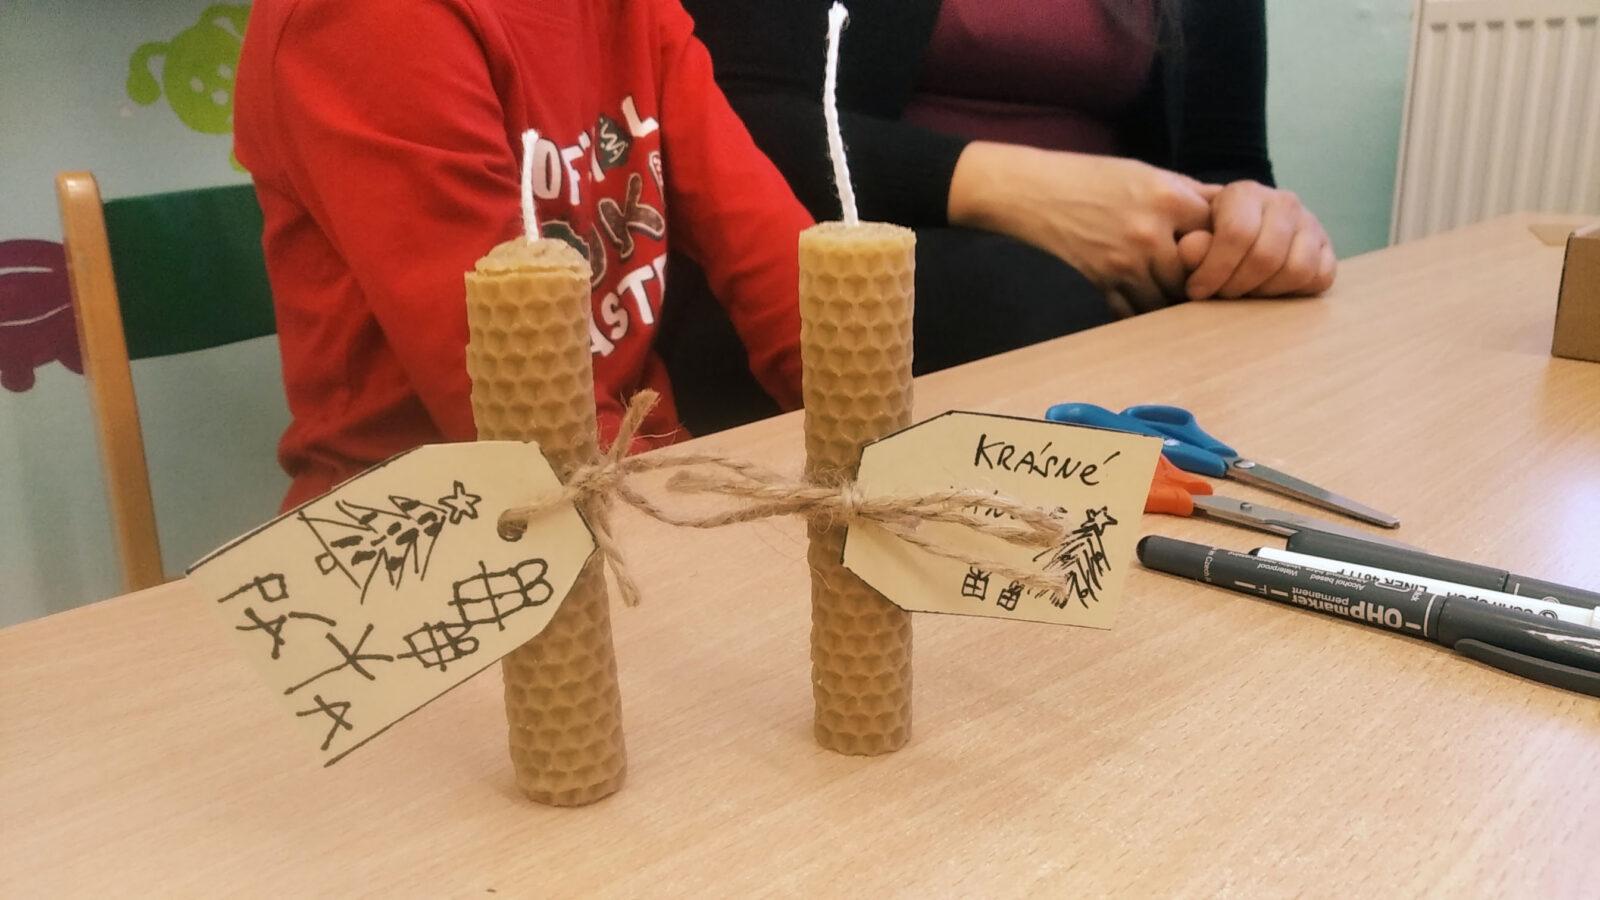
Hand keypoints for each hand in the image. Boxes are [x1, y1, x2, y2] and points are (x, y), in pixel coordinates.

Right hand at [948, 142, 1213, 311]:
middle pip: (1198, 273)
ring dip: (1176, 301)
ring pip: (1169, 299)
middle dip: (1204, 280)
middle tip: (1209, 285)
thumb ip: (1187, 192)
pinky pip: (1134, 312)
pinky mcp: (1104, 282)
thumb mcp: (1145, 172)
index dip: (1226, 243)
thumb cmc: (1092, 176)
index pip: (1220, 231)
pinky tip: (1147, 307)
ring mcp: (1126, 262)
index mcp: (1168, 198)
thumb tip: (1226, 209)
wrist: (1036, 192)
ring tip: (1180, 298)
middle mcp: (1151, 233)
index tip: (1227, 250)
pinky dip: (1143, 313)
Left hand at [1177, 181, 1335, 299]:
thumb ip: (1190, 246)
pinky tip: (1270, 291)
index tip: (1196, 290)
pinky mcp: (1327, 247)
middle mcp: (1284, 202)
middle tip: (1220, 295)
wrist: (1243, 234)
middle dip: (1237, 286)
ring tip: (1244, 293)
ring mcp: (1311, 223)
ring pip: (1297, 270)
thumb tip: (1189, 250)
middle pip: (1266, 257)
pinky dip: (1295, 292)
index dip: (1214, 270)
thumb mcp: (1194, 239)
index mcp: (1246, 193)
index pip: (1236, 233)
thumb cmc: (1211, 240)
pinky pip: (1321, 278)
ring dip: (1266, 292)